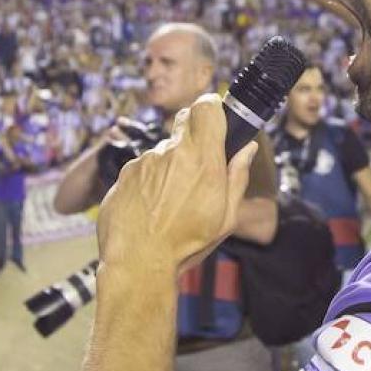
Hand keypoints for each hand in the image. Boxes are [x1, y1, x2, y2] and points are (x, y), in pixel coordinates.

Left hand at [95, 96, 257, 275]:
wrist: (137, 264)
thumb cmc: (184, 244)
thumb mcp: (226, 217)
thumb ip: (237, 177)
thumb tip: (246, 149)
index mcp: (203, 161)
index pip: (207, 107)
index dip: (212, 107)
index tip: (216, 117)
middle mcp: (171, 154)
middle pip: (185, 124)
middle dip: (194, 138)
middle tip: (198, 166)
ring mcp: (144, 162)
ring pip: (163, 152)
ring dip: (170, 168)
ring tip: (170, 204)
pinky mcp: (123, 174)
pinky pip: (142, 169)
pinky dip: (148, 183)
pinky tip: (150, 209)